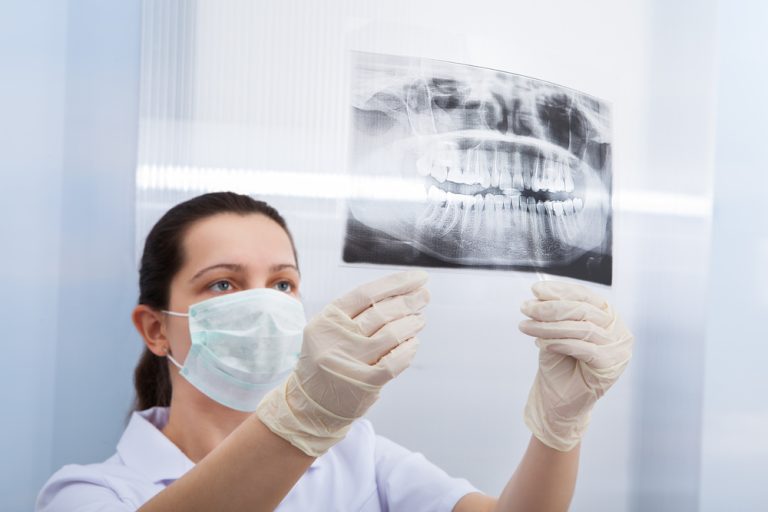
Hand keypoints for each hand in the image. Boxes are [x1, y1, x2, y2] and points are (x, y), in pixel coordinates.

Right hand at [256, 270, 429, 455]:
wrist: (312, 403)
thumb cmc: (327, 361)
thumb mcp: (328, 331)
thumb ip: (356, 313)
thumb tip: (398, 294)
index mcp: (328, 320)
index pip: (366, 294)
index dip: (396, 283)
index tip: (417, 278)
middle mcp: (338, 338)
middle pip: (381, 312)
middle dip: (409, 300)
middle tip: (424, 295)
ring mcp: (351, 361)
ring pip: (391, 334)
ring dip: (411, 323)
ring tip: (420, 319)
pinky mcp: (365, 382)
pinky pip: (395, 360)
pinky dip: (408, 349)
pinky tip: (414, 343)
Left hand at [519, 281, 632, 450]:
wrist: (558, 402)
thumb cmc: (559, 366)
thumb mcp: (554, 333)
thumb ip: (554, 314)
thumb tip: (539, 293)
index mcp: (606, 316)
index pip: (585, 296)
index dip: (560, 290)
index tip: (536, 289)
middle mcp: (617, 329)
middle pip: (583, 310)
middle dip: (550, 307)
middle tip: (526, 308)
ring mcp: (618, 348)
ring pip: (582, 328)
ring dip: (549, 326)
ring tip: (526, 326)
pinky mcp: (611, 365)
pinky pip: (584, 348)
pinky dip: (560, 343)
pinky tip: (541, 343)